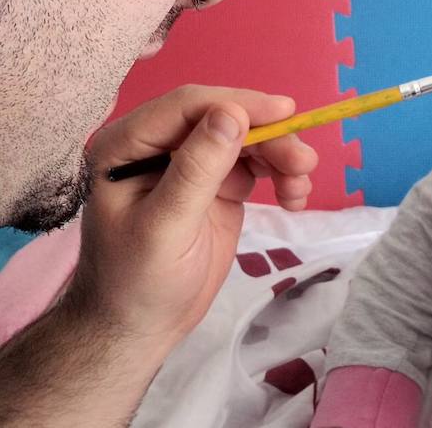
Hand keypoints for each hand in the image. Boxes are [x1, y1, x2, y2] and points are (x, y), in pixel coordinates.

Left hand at [64, 85, 318, 354]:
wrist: (140, 329)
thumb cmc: (137, 282)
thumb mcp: (166, 227)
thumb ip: (197, 169)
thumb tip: (232, 112)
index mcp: (127, 143)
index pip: (187, 106)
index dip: (237, 103)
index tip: (284, 112)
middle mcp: (158, 144)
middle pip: (223, 119)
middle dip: (267, 136)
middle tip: (304, 162)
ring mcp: (189, 163)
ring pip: (245, 139)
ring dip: (279, 156)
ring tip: (300, 186)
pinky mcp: (215, 184)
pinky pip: (254, 165)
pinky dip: (278, 174)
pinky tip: (293, 197)